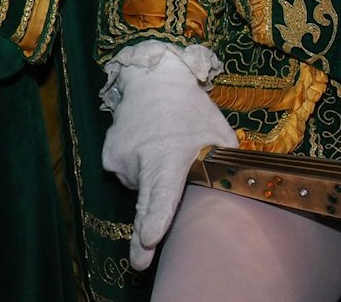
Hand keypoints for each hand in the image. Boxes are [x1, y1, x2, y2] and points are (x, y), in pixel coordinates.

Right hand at [99, 46, 235, 270]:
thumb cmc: (190, 108)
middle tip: (141, 262)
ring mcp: (120, 159)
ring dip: (152, 181)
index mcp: (168, 155)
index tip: (149, 238)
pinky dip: (139, 171)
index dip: (156, 216)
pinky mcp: (108, 158)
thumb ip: (222, 166)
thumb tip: (233, 192)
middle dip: (141, 238)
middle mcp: (140, 159)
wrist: (152, 78)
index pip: (162, 191)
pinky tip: (148, 148)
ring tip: (162, 149)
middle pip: (144, 205)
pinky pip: (128, 175)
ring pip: (140, 187)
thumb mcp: (217, 133)